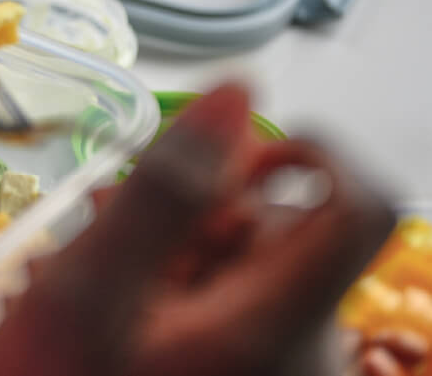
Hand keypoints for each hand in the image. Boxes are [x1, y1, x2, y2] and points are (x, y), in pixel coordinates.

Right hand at [0, 85, 395, 375]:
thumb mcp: (85, 302)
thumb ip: (164, 195)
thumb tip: (236, 94)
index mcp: (279, 327)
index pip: (359, 200)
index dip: (307, 148)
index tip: (223, 154)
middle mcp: (305, 357)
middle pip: (285, 236)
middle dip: (194, 216)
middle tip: (107, 244)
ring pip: (245, 276)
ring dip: (171, 260)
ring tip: (92, 294)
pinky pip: (227, 321)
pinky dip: (172, 304)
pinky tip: (113, 328)